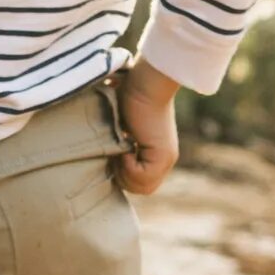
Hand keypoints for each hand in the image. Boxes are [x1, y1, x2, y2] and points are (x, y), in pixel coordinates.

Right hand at [116, 61, 181, 195]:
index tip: (114, 154)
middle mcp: (165, 160)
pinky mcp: (162, 155)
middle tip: (115, 153)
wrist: (146, 84)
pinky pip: (141, 177)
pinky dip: (129, 166)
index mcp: (157, 153)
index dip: (123, 174)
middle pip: (142, 189)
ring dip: (125, 172)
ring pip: (143, 188)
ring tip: (120, 149)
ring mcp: (165, 159)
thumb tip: (109, 157)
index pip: (141, 183)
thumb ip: (120, 144)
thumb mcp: (122, 126)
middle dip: (123, 177)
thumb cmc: (130, 96)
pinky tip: (127, 145)